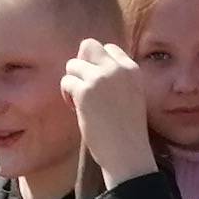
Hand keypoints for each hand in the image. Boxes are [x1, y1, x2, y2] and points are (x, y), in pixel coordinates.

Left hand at [64, 39, 155, 182]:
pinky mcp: (86, 91)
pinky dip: (67, 95)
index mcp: (132, 70)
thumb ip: (117, 79)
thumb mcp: (131, 96)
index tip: (98, 86)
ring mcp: (101, 78)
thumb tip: (90, 67)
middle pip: (89, 45)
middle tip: (83, 86)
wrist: (127, 152)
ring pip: (73, 64)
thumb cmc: (127, 131)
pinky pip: (66, 82)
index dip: (98, 64)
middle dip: (81, 64)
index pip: (109, 49)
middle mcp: (118, 69)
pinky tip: (76, 109)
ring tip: (79, 102)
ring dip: (72, 82)